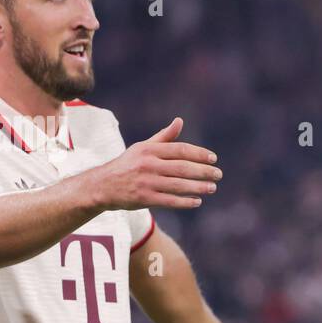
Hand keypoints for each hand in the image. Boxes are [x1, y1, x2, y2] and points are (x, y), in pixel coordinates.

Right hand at [97, 117, 222, 209]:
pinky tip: (197, 201)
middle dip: (203, 171)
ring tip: (212, 188)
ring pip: (178, 185)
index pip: (180, 150)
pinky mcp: (144, 198)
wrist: (103, 186)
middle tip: (218, 174)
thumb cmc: (127, 164)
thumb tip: (180, 121)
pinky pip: (169, 201)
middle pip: (182, 167)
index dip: (199, 154)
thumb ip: (164, 137)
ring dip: (198, 187)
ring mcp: (146, 182)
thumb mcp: (143, 147)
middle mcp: (148, 165)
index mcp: (149, 150)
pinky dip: (185, 201)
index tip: (213, 158)